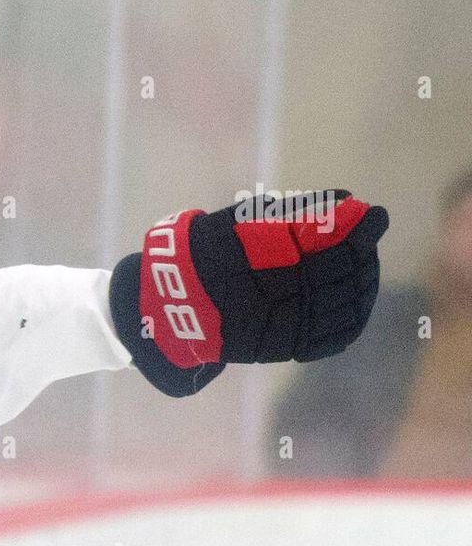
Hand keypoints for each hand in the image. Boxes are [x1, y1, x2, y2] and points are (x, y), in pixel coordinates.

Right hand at [108, 190, 388, 396]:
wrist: (171, 302)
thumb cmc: (204, 251)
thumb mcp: (240, 220)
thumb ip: (292, 211)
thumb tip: (344, 197)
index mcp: (268, 266)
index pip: (333, 247)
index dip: (358, 229)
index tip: (374, 212)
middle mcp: (279, 300)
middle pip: (343, 277)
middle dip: (362, 255)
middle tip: (369, 236)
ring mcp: (284, 328)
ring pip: (344, 308)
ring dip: (362, 284)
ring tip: (364, 266)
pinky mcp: (285, 348)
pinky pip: (333, 337)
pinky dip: (351, 318)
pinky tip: (354, 301)